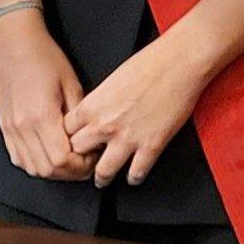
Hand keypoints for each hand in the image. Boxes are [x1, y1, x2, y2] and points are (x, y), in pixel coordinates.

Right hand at [0, 12, 92, 181]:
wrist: (15, 43)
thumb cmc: (45, 58)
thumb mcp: (72, 85)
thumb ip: (79, 118)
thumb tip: (90, 140)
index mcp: (41, 116)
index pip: (62, 160)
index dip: (81, 165)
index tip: (93, 155)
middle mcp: (22, 127)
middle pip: (48, 170)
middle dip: (70, 172)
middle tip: (85, 160)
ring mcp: (10, 128)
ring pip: (32, 168)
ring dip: (53, 171)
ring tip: (68, 159)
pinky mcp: (4, 127)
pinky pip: (19, 158)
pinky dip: (35, 164)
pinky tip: (48, 154)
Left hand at [62, 28, 227, 188]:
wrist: (177, 63)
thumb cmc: (148, 64)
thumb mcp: (109, 81)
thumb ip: (98, 102)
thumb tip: (94, 114)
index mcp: (92, 106)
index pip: (66, 131)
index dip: (69, 138)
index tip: (74, 142)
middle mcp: (104, 125)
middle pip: (78, 153)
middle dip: (80, 158)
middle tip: (85, 161)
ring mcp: (127, 138)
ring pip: (103, 172)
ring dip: (101, 177)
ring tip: (102, 179)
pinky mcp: (151, 146)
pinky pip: (136, 172)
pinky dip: (134, 178)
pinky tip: (133, 176)